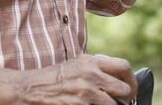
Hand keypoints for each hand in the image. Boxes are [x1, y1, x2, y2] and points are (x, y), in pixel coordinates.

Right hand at [16, 54, 136, 104]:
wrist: (30, 89)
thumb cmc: (55, 77)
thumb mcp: (77, 64)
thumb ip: (97, 68)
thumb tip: (118, 78)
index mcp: (92, 62)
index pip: (124, 67)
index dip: (132, 79)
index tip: (131, 88)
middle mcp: (91, 75)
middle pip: (124, 88)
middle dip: (126, 97)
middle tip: (123, 102)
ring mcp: (86, 92)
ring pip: (114, 104)